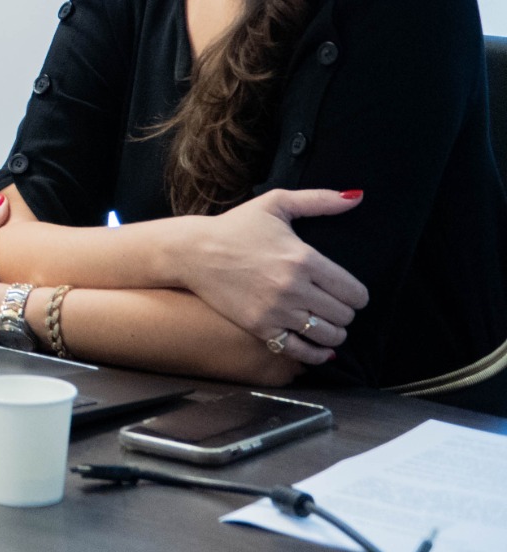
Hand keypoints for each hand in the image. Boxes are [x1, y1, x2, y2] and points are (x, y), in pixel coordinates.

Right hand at [181, 188, 368, 362]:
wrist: (193, 251)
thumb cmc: (236, 226)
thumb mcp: (276, 204)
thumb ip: (320, 200)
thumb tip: (357, 197)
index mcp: (304, 259)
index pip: (355, 292)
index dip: (358, 295)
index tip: (349, 293)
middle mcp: (294, 287)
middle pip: (344, 315)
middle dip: (344, 312)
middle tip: (333, 306)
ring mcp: (276, 310)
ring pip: (328, 335)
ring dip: (333, 332)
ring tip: (325, 324)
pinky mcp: (260, 327)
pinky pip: (301, 351)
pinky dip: (315, 354)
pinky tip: (317, 347)